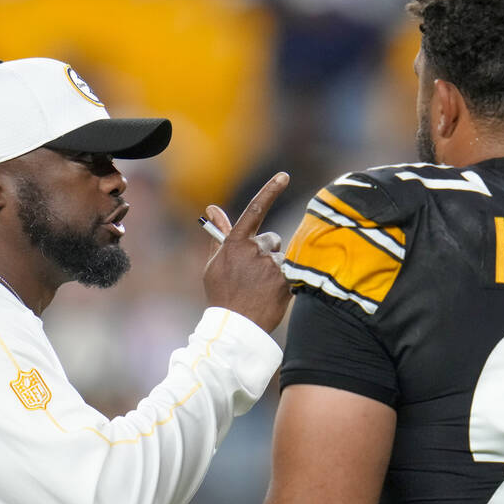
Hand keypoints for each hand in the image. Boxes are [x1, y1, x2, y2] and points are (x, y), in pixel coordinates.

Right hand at [203, 172, 292, 332]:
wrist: (235, 327)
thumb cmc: (222, 294)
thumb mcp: (215, 264)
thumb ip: (220, 234)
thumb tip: (213, 208)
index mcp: (236, 244)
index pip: (256, 209)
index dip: (270, 190)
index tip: (283, 176)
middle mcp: (255, 250)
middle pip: (271, 240)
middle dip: (266, 253)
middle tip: (253, 276)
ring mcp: (272, 265)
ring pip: (281, 258)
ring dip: (274, 269)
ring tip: (260, 289)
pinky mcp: (286, 280)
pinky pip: (291, 273)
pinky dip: (284, 281)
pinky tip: (271, 295)